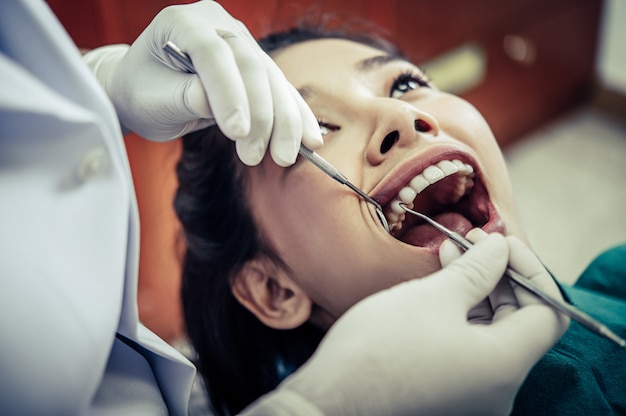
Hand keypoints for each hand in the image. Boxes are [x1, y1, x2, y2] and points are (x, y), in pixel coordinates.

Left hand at [83, 1, 321, 165]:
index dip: (229, 93)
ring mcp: (241, 40)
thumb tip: (217, 106)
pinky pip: (280, 90)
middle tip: (260, 156)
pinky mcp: (256, 63)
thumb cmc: (142, 92)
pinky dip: (295, 117)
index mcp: (183, 21)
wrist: (145, 88)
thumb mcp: (151, 99)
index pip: (213, 54)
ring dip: (285, 120)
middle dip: (262, 114)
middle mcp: (218, 24)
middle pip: (251, 65)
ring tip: (286, 156)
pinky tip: (310, 140)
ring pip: (272, 79)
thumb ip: (183, 97)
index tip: (237, 133)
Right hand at [243, 232, 568, 414]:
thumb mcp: (432, 298)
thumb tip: (501, 247)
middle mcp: (498, 388)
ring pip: (492, 333)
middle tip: (469, 242)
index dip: (529, 270)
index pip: (549, 311)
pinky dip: (460, 315)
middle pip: (521, 321)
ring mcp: (473, 395)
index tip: (500, 243)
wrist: (328, 404)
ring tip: (448, 256)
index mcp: (504, 365)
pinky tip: (438, 287)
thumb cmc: (378, 351)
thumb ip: (477, 270)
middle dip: (499, 275)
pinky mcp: (449, 394)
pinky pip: (469, 348)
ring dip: (477, 291)